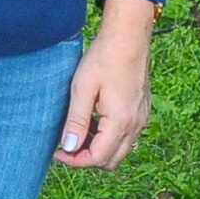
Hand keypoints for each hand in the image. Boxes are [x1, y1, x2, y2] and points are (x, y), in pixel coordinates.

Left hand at [54, 0, 155, 168]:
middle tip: (66, 145)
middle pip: (111, 161)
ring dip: (98, 148)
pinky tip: (93, 120)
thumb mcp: (82, 89)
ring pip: (120, 150)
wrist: (129, 37)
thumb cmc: (104, 58)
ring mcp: (141, 119)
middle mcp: (136, 125)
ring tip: (78, 130)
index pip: (98, 158)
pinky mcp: (141, 112)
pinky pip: (126, 137)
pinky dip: (109, 137)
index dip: (75, 161)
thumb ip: (76, 121)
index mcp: (121, 121)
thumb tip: (69, 147)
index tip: (57, 152)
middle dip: (87, 159)